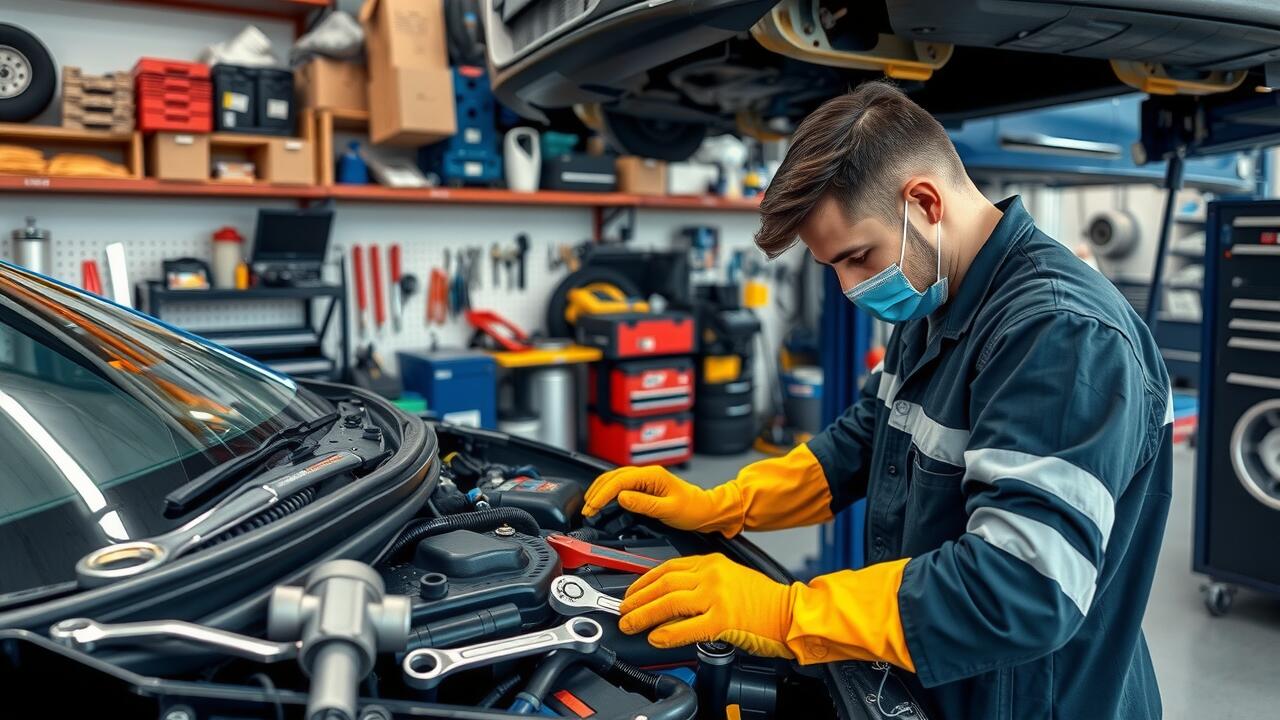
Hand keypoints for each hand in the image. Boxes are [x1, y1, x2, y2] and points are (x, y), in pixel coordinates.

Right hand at [582, 466, 742, 534]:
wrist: (706, 510)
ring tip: (589, 506)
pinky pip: (621, 486)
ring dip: (600, 491)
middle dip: (596, 493)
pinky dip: (608, 493)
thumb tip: (621, 498)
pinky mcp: (645, 486)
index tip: (592, 507)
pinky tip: (603, 500)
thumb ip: (643, 504)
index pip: (619, 480)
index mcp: (652, 475)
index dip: (602, 494)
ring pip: (615, 480)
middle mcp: (647, 474)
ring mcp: (645, 479)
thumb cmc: (692, 509)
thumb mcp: (668, 510)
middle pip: (613, 477)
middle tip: (586, 510)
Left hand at [618, 553, 796, 658]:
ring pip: (669, 603)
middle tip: (623, 611)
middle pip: (663, 584)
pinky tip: (656, 638)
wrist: (791, 613)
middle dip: (637, 599)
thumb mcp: (730, 577)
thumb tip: (669, 596)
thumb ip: (701, 581)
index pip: (667, 567)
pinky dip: (667, 633)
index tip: (631, 592)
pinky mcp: (723, 620)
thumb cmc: (764, 600)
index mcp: (712, 562)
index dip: (643, 581)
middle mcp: (712, 575)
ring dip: (644, 615)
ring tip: (630, 624)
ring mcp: (717, 597)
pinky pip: (686, 627)